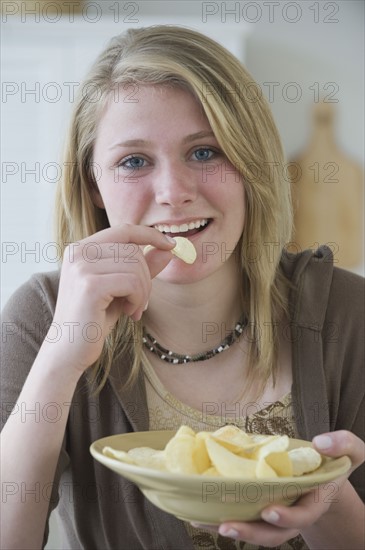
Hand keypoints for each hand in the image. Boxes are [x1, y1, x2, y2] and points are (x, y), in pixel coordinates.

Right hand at [42, 224, 174, 372]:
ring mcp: (81, 267)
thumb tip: (167, 250)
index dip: (150, 234)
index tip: (171, 246)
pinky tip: (128, 313)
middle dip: (147, 277)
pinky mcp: (90, 286)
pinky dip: (138, 299)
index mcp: (81, 248)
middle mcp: (77, 252)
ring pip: (135, 266)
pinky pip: (132, 282)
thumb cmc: (94, 319)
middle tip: (141, 302)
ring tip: (133, 309)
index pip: (123, 230)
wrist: (69, 350)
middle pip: (133, 250)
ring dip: (143, 291)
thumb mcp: (121, 289)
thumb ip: (141, 268)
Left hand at [191, 431, 364, 546]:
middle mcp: (294, 513)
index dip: (287, 517)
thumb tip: (321, 441)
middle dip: (250, 533)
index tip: (269, 511)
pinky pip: (244, 516)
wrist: (326, 476)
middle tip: (226, 527)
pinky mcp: (260, 507)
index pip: (303, 515)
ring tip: (202, 520)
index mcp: (315, 501)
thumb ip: (344, 444)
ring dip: (229, 527)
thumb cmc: (335, 462)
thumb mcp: (352, 451)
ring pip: (254, 530)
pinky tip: (199, 510)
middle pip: (273, 534)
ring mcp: (277, 514)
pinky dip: (222, 515)